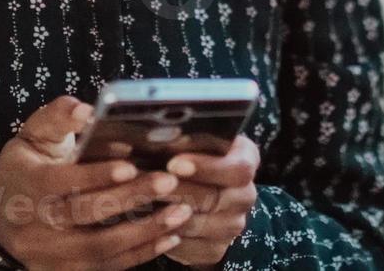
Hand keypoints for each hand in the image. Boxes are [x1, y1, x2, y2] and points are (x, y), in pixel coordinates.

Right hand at [0, 96, 191, 270]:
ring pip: (99, 248)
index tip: (129, 166)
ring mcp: (50, 255)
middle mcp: (35, 225)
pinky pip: (106, 268)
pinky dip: (141, 254)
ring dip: (144, 232)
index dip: (94, 176)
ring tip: (180, 212)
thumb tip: (85, 109)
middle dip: (130, 199)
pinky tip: (170, 237)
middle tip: (168, 182)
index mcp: (27, 185)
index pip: (60, 183)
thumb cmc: (25, 168)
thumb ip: (57, 118)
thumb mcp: (32, 136)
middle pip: (84, 216)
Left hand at [158, 135, 259, 266]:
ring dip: (164, 215)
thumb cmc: (194, 156)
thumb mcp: (196, 141)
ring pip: (197, 224)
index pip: (238, 168)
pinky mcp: (216, 249)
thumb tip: (154, 134)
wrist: (204, 192)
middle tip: (146, 184)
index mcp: (246, 160)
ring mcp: (233, 225)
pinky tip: (145, 224)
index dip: (206, 167)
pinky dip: (164, 237)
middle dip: (175, 191)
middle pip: (214, 197)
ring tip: (138, 202)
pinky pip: (189, 248)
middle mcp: (245, 194)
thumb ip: (185, 139)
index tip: (174, 163)